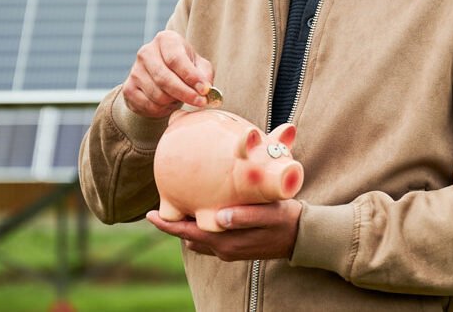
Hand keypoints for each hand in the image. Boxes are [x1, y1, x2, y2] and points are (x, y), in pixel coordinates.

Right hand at [121, 30, 213, 117]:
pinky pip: (148, 105)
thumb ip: (205, 75)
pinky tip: (168, 103)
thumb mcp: (199, 66)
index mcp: (165, 40)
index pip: (176, 59)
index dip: (191, 77)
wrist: (160, 77)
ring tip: (181, 99)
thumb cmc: (184, 68)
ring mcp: (134, 70)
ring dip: (173, 102)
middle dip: (185, 93)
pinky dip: (162, 109)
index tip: (204, 90)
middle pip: (164, 78)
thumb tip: (206, 89)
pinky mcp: (128, 88)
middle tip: (200, 102)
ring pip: (157, 95)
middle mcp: (146, 52)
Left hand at [146, 200, 302, 261]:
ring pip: (198, 240)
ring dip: (188, 226)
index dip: (167, 226)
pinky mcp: (236, 248)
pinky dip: (201, 229)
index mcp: (227, 242)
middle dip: (175, 224)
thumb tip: (218, 217)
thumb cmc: (285, 220)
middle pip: (189, 238)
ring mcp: (229, 251)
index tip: (149, 215)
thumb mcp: (267, 214)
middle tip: (166, 203)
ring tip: (182, 206)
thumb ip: (244, 216)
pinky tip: (205, 213)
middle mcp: (224, 250)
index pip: (188, 234)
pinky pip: (210, 240)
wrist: (303, 237)